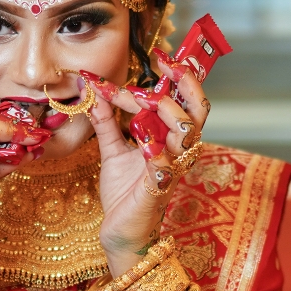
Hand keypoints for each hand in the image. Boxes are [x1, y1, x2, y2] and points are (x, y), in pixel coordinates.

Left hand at [79, 61, 210, 276]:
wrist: (120, 231)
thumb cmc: (125, 193)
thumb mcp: (113, 150)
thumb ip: (107, 122)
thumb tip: (94, 91)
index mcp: (172, 139)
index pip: (180, 101)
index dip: (168, 78)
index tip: (152, 59)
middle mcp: (179, 150)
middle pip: (196, 110)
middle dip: (185, 83)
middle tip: (164, 62)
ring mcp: (172, 168)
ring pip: (186, 132)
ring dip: (165, 111)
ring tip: (140, 97)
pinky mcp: (159, 189)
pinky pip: (165, 166)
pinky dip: (155, 150)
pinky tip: (141, 139)